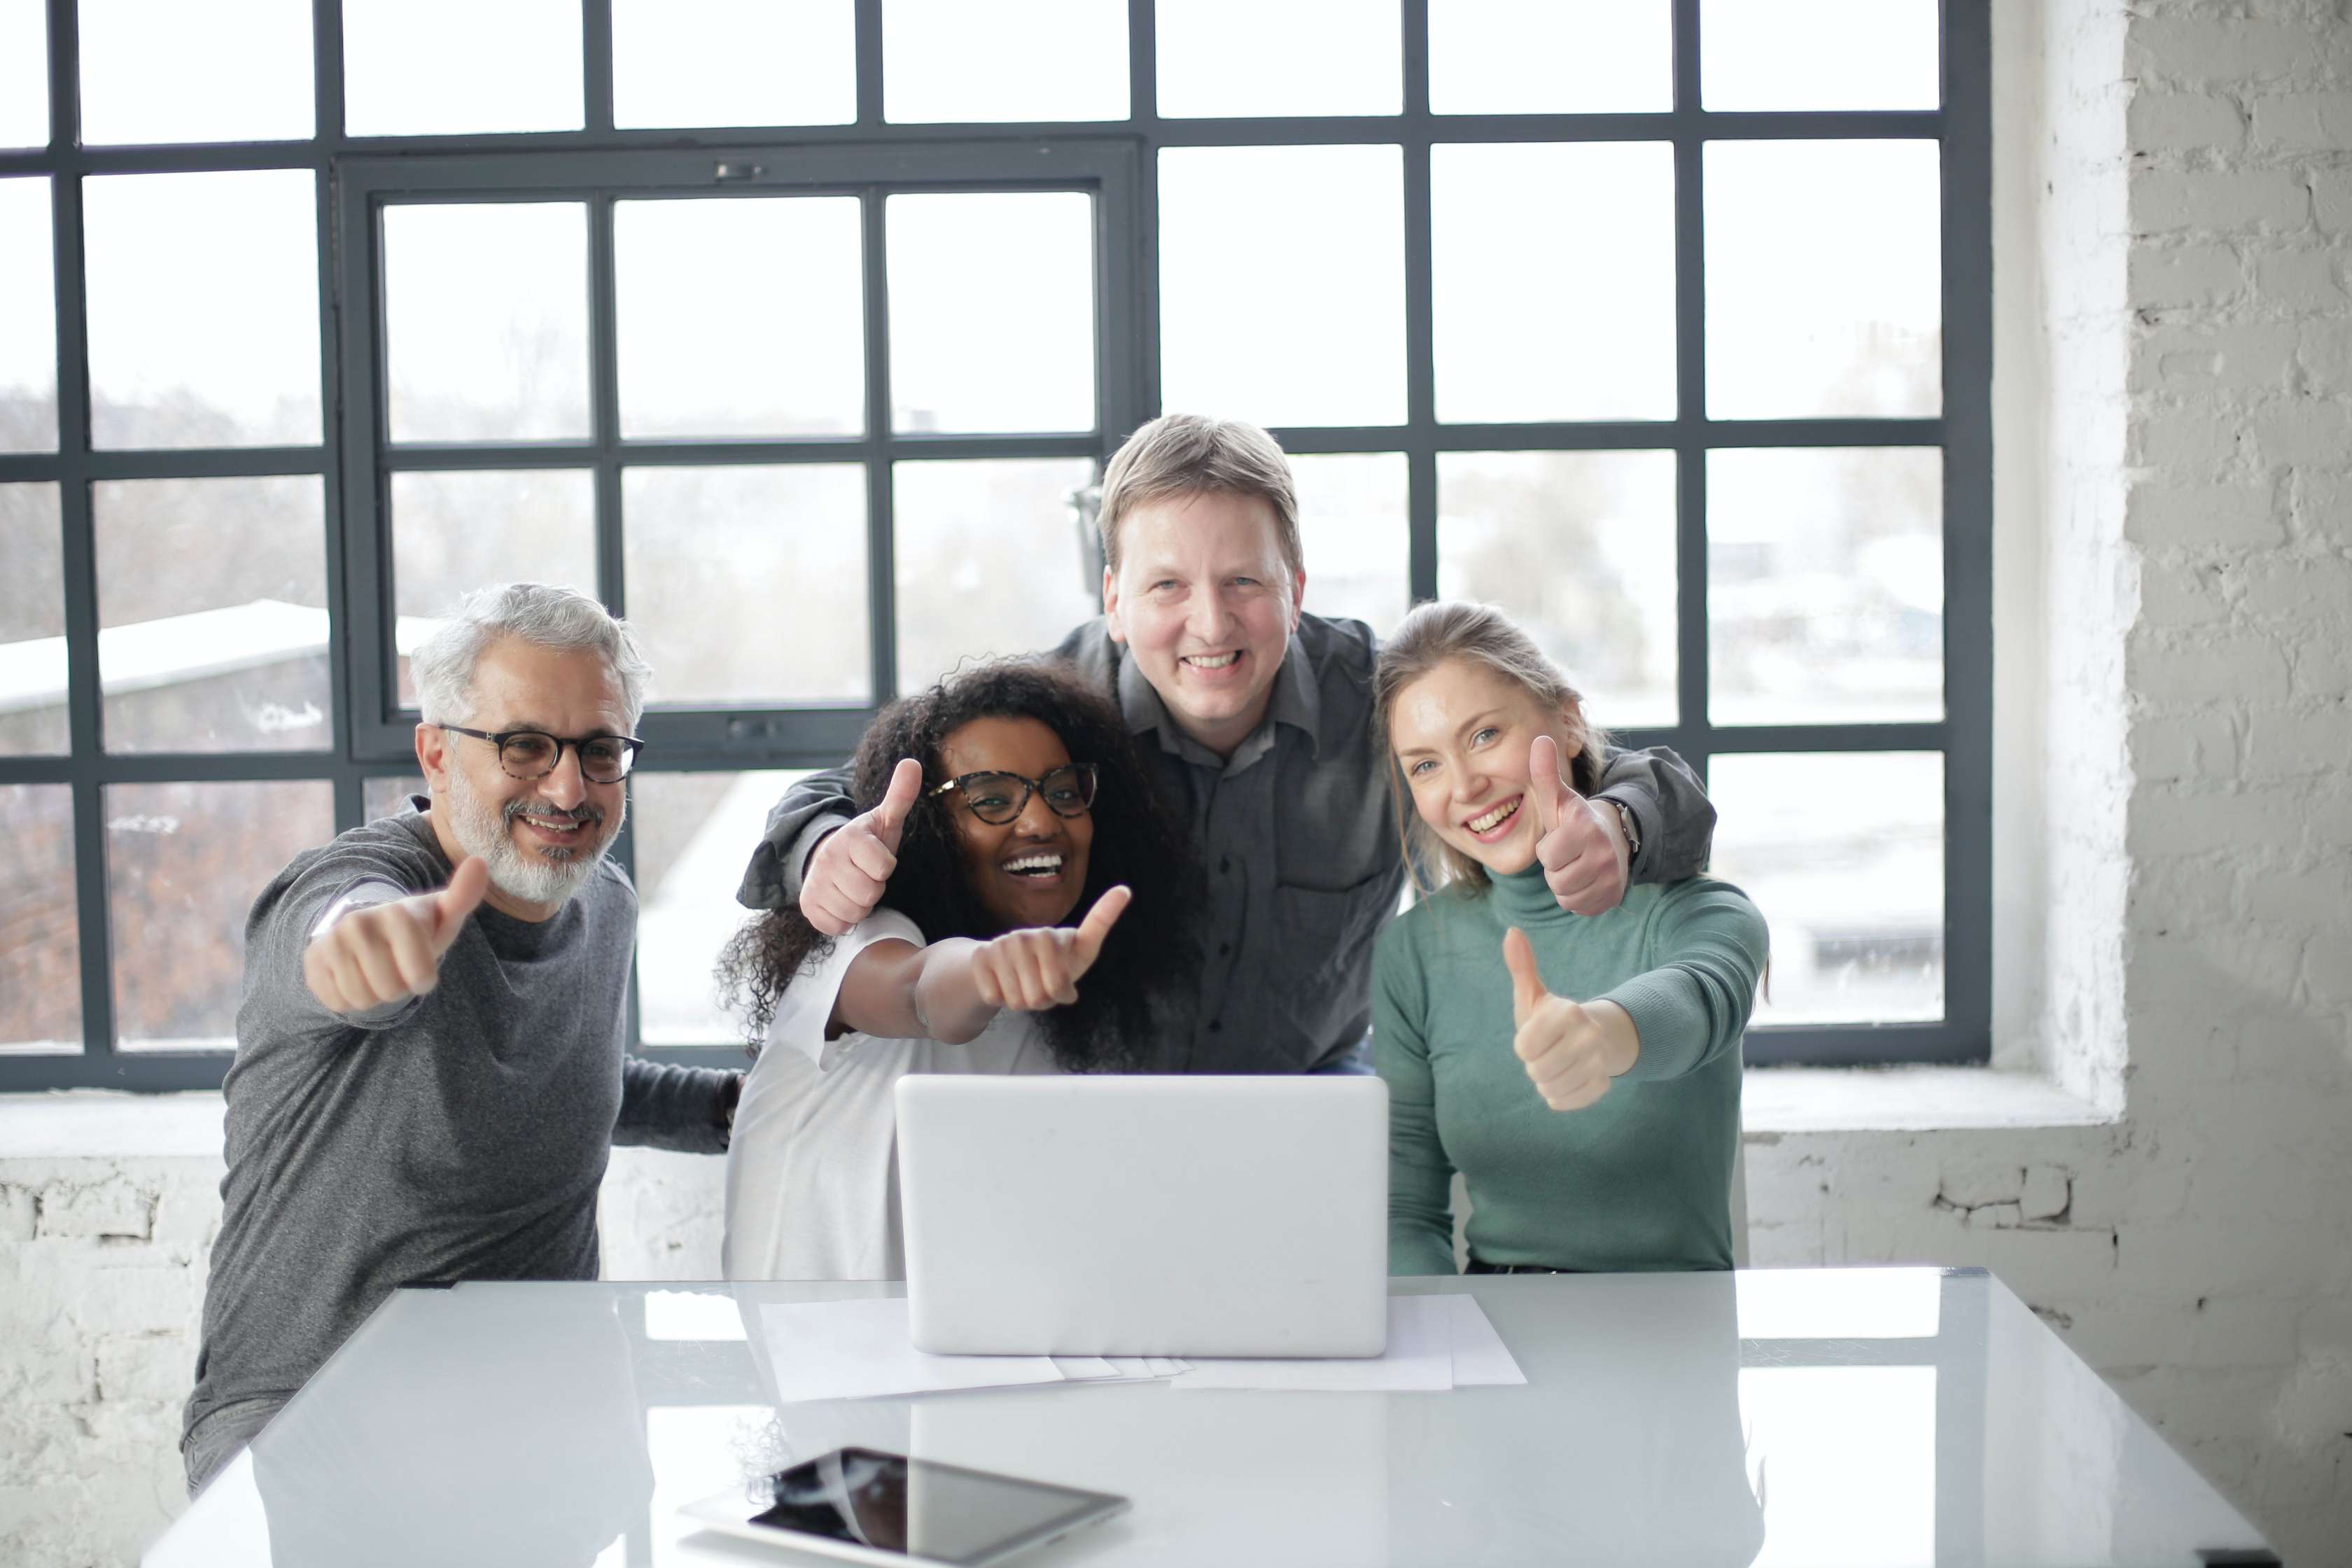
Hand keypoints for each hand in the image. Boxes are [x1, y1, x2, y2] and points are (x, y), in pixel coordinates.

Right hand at [304, 857, 488, 1014]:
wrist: (367, 931)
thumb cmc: (416, 929)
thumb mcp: (443, 914)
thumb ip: (464, 894)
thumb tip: (480, 861)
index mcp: (397, 913)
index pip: (420, 975)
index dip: (424, 979)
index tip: (423, 967)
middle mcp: (359, 922)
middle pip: (390, 989)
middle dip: (399, 987)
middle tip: (396, 967)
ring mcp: (331, 941)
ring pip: (362, 998)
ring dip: (375, 995)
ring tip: (377, 971)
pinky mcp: (312, 961)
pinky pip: (338, 1001)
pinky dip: (350, 999)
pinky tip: (354, 975)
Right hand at [800, 758, 922, 935]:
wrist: (828, 859)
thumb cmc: (867, 843)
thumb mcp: (886, 820)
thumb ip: (900, 795)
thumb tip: (912, 762)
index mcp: (850, 838)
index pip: (884, 867)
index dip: (886, 867)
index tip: (877, 859)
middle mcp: (827, 859)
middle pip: (870, 893)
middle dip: (874, 888)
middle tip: (866, 875)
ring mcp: (814, 883)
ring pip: (855, 912)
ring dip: (861, 905)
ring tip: (855, 887)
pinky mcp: (807, 906)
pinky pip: (838, 925)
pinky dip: (844, 919)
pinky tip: (841, 901)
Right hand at [969, 885, 1131, 1011]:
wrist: (1003, 966)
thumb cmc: (1046, 970)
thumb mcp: (1067, 973)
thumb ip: (1069, 984)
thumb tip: (1069, 988)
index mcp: (1063, 938)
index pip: (1091, 927)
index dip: (1108, 910)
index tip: (1125, 892)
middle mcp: (1037, 934)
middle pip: (1047, 991)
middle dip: (1044, 1002)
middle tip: (1040, 989)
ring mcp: (1007, 941)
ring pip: (1020, 999)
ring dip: (1022, 1003)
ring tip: (1022, 986)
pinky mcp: (983, 954)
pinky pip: (995, 996)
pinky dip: (1000, 1000)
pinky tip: (1003, 984)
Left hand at [1502, 926, 1620, 1111]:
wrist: (1593, 1039)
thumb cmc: (1551, 1018)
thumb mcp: (1534, 994)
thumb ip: (1521, 966)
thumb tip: (1511, 932)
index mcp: (1568, 1012)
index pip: (1524, 1048)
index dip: (1524, 1045)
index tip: (1535, 1035)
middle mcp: (1589, 1036)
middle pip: (1536, 1071)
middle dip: (1535, 1065)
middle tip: (1548, 1051)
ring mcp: (1599, 1062)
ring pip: (1549, 1089)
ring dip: (1546, 1081)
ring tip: (1556, 1064)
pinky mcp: (1602, 1085)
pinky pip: (1564, 1102)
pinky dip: (1559, 1095)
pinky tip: (1567, 1078)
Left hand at [1529, 734, 1629, 915]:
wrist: (1616, 837)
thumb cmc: (1576, 819)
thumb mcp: (1559, 797)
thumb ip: (1545, 773)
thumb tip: (1539, 739)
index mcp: (1585, 827)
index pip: (1546, 856)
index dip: (1547, 848)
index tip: (1560, 837)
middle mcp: (1603, 853)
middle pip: (1556, 879)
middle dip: (1555, 867)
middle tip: (1567, 853)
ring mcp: (1611, 877)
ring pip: (1566, 895)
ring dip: (1564, 883)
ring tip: (1575, 864)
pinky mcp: (1613, 896)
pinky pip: (1578, 906)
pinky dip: (1577, 896)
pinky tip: (1585, 879)